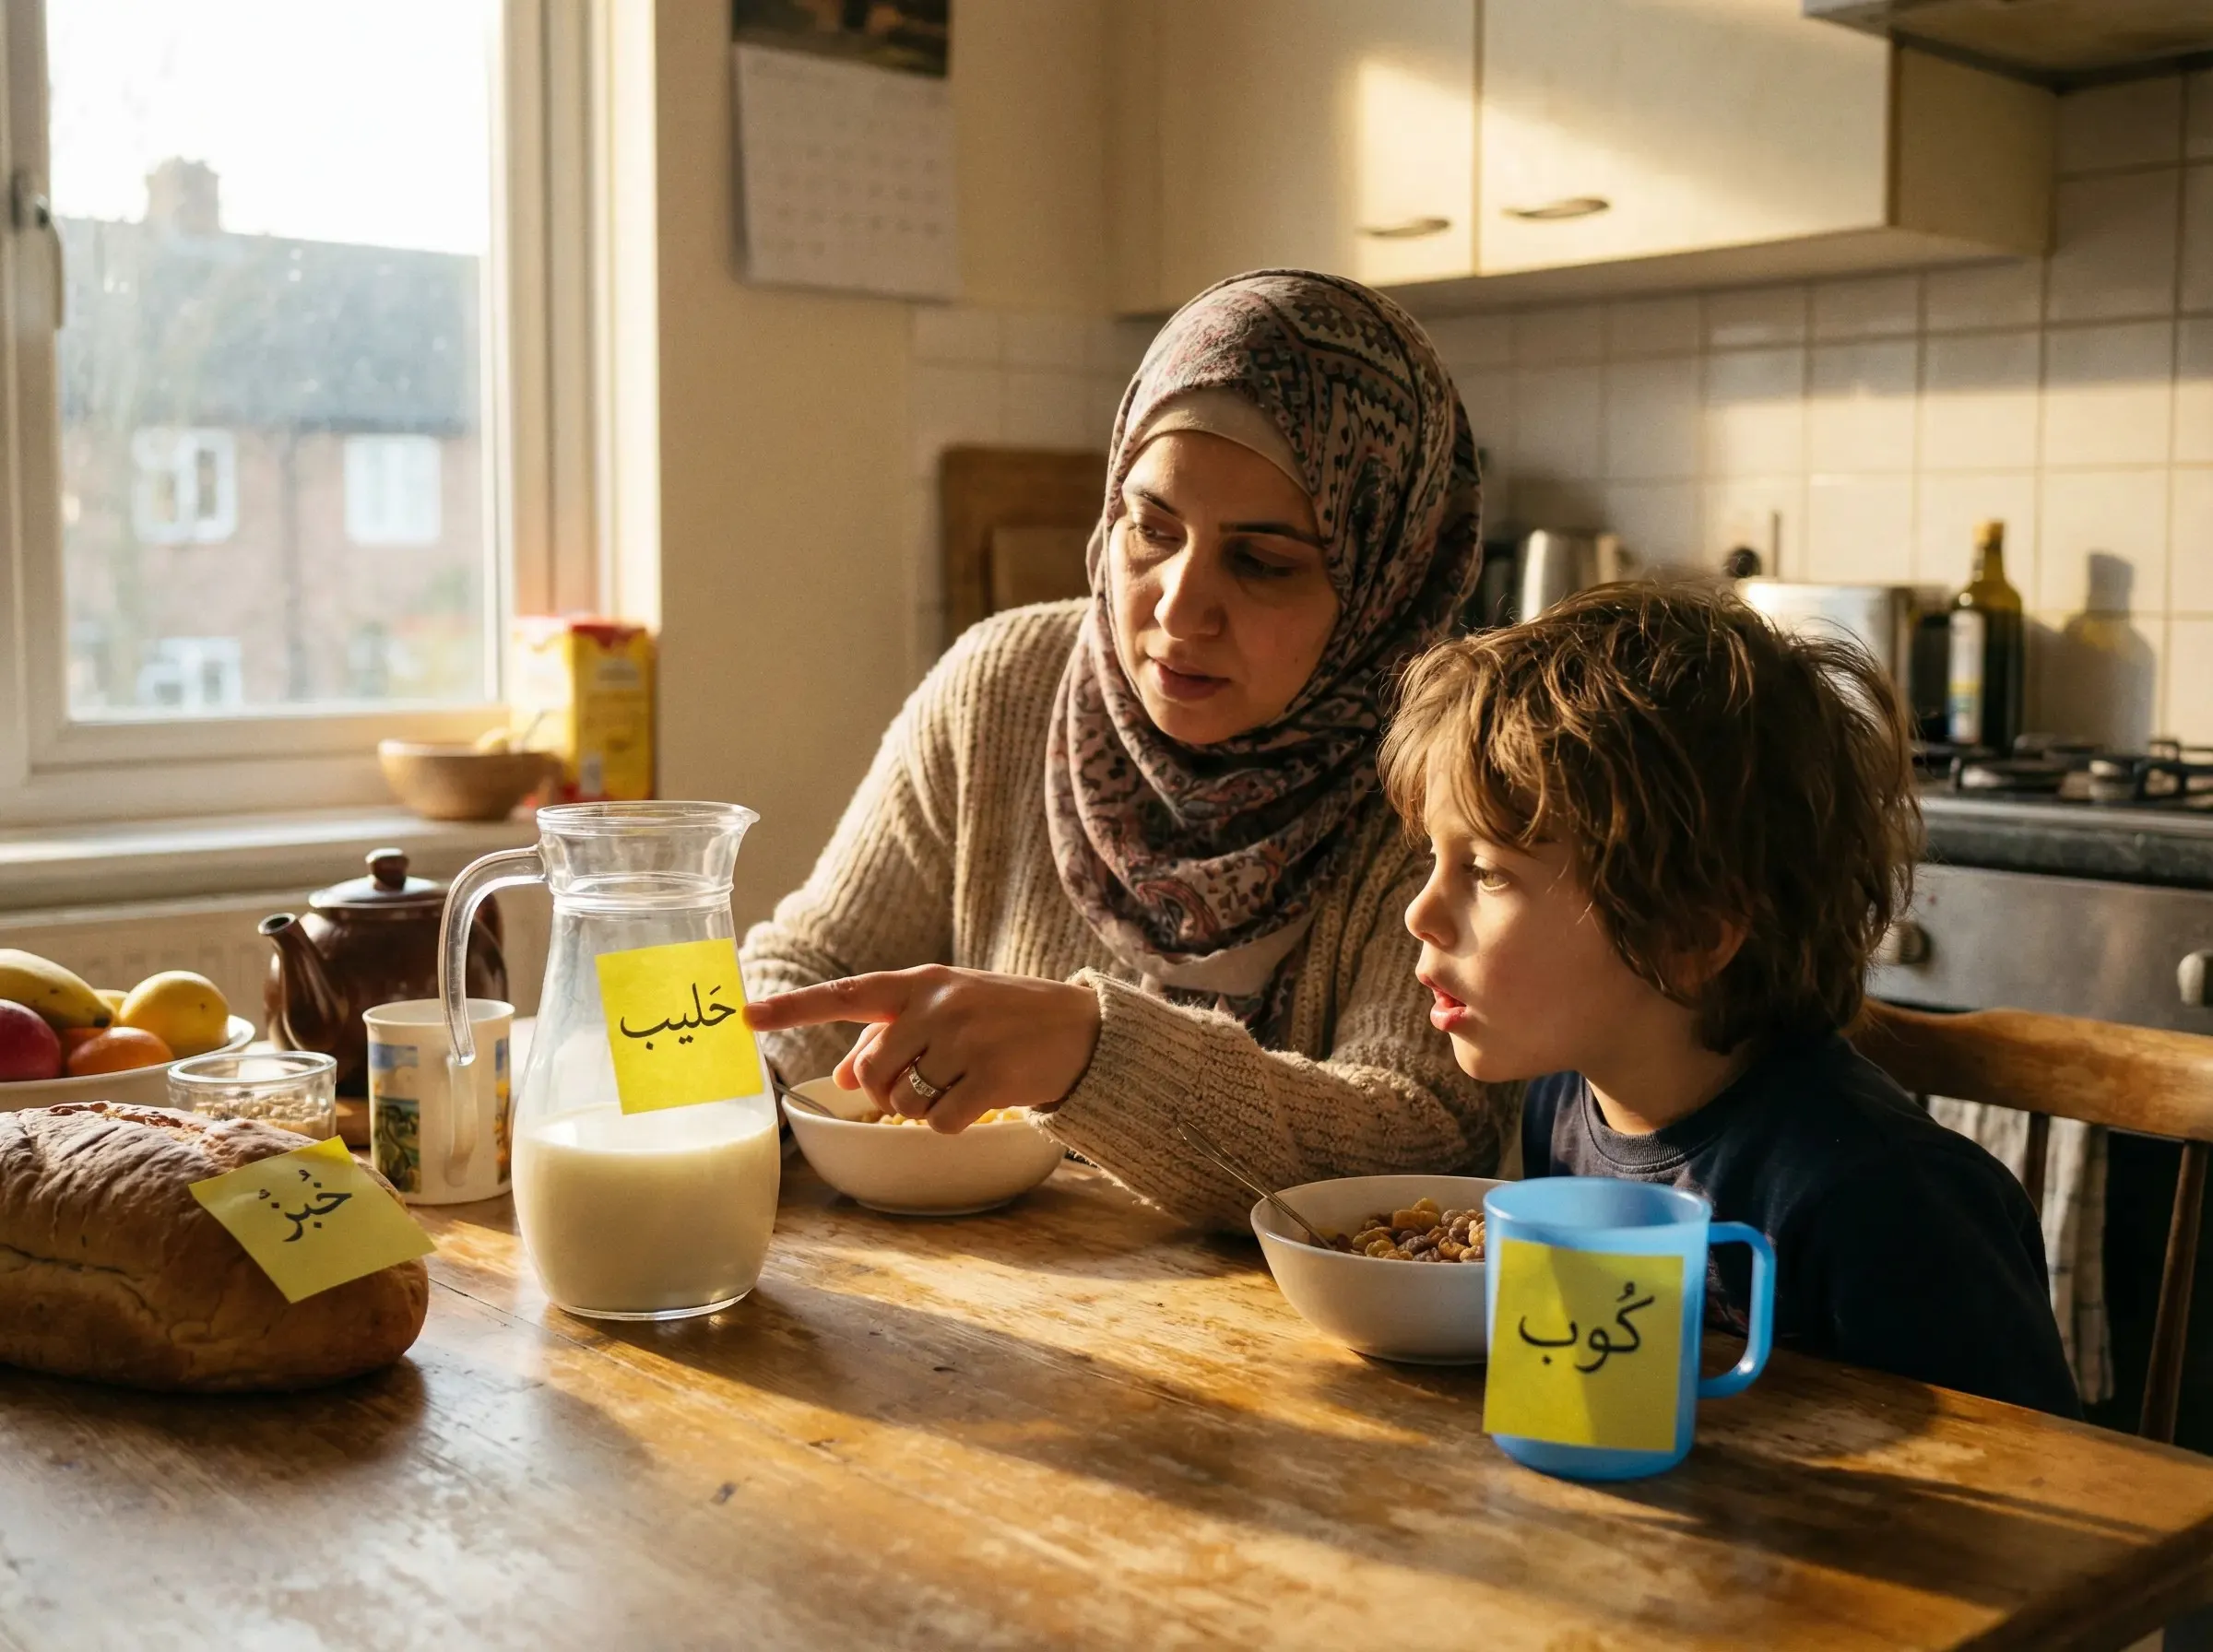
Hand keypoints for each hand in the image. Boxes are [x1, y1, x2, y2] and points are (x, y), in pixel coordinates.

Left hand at [743, 966, 1101, 1132]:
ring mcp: (964, 1039)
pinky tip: (981, 1099)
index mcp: (919, 983)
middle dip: (887, 1091)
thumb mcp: (947, 1009)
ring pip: (903, 1102)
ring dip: (923, 1108)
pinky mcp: (992, 1075)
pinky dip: (955, 1122)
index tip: (742, 1018)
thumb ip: (890, 1034)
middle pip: (869, 1073)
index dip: (790, 1009)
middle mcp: (936, 1004)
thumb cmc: (1004, 1017)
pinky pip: (941, 1122)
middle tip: (927, 1079)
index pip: (843, 993)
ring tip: (961, 1082)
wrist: (1082, 1028)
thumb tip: (838, 1076)